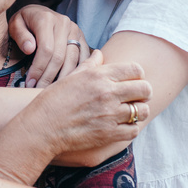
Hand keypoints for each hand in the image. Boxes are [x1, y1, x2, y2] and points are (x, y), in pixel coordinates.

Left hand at [8, 5, 90, 88]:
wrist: (38, 12)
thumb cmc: (25, 22)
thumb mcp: (15, 24)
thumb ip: (21, 36)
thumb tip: (30, 49)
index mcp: (46, 19)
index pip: (46, 49)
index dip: (38, 68)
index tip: (29, 83)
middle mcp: (64, 23)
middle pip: (60, 57)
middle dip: (48, 77)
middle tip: (38, 90)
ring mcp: (75, 30)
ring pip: (73, 60)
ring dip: (62, 78)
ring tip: (51, 90)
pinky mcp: (82, 38)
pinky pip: (83, 58)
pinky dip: (76, 72)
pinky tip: (66, 84)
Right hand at [18, 56, 151, 157]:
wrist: (43, 127)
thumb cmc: (53, 100)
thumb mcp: (71, 77)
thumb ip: (90, 65)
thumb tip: (99, 54)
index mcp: (99, 76)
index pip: (135, 70)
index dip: (139, 75)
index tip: (134, 81)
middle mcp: (107, 93)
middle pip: (145, 89)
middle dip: (144, 93)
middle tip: (138, 97)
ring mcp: (110, 114)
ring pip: (142, 111)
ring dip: (139, 112)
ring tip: (131, 113)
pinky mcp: (109, 134)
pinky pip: (134, 130)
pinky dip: (132, 128)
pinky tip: (123, 126)